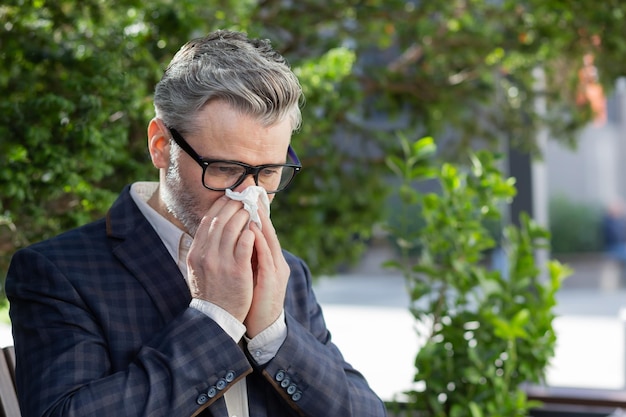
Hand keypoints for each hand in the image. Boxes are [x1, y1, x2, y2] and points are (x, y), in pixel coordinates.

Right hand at [187, 196, 255, 322]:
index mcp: (196, 252)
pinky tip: (255, 228)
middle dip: (233, 205)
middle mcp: (206, 255)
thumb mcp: (197, 268)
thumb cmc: (210, 292)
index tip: (229, 197)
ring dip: (243, 215)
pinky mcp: (238, 271)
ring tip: (251, 210)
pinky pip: (245, 244)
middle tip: (243, 197)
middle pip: (220, 220)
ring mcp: (221, 262)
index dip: (220, 206)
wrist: (216, 318)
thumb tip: (211, 227)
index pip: (207, 221)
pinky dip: (250, 232)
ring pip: (233, 228)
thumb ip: (203, 248)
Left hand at [244, 203, 289, 337]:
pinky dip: (258, 240)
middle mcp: (276, 262)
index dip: (256, 214)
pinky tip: (251, 229)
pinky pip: (265, 255)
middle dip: (257, 210)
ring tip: (249, 204)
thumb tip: (236, 240)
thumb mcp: (252, 275)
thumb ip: (247, 257)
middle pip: (268, 231)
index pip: (263, 232)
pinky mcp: (271, 279)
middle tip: (248, 193)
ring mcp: (275, 270)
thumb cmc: (255, 301)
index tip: (246, 197)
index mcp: (270, 260)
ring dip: (259, 220)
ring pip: (268, 239)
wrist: (264, 327)